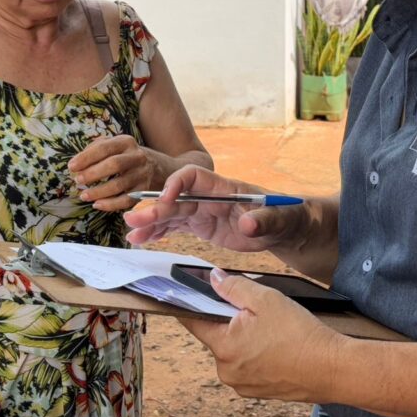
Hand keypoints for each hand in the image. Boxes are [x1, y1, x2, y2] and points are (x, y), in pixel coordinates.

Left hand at [69, 135, 160, 210]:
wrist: (160, 168)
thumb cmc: (128, 157)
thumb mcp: (117, 145)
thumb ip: (97, 148)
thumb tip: (77, 162)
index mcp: (126, 142)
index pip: (104, 147)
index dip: (86, 157)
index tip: (71, 166)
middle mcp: (137, 156)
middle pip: (113, 165)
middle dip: (92, 174)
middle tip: (78, 180)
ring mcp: (143, 174)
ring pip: (119, 184)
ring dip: (99, 191)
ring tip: (84, 195)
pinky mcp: (145, 191)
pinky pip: (126, 200)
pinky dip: (110, 204)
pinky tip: (97, 204)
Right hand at [123, 165, 306, 252]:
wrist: (284, 228)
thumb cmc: (285, 216)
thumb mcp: (279, 218)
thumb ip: (263, 220)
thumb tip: (248, 224)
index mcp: (224, 187)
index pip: (192, 176)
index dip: (176, 185)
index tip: (165, 200)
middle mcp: (208, 196)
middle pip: (176, 198)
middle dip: (155, 208)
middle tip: (133, 220)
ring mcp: (202, 211)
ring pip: (170, 214)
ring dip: (150, 223)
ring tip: (131, 235)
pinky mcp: (201, 226)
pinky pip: (175, 227)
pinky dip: (158, 233)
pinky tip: (142, 240)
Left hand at [182, 269, 341, 400]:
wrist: (333, 369)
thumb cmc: (300, 334)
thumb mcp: (266, 298)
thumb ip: (234, 287)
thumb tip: (214, 279)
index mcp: (224, 347)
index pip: (193, 321)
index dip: (192, 303)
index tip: (191, 292)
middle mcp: (227, 371)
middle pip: (216, 335)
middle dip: (230, 320)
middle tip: (255, 309)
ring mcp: (243, 384)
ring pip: (234, 350)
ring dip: (245, 337)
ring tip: (272, 329)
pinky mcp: (258, 391)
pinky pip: (249, 365)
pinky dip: (257, 353)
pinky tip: (277, 345)